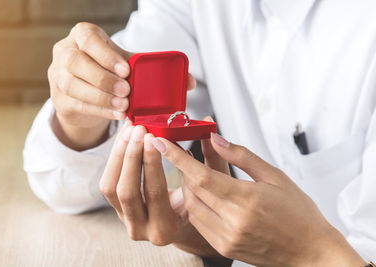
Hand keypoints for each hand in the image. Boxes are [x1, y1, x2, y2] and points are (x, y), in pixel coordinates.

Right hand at [48, 22, 196, 150]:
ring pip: (73, 85)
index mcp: (82, 36)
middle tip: (127, 92)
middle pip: (76, 63)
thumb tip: (190, 81)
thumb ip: (151, 68)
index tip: (126, 70)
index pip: (88, 39)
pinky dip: (99, 111)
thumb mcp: (125, 64)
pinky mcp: (60, 100)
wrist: (85, 93)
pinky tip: (116, 114)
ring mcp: (57, 77)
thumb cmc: (108, 72)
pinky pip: (77, 105)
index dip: (105, 55)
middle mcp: (65, 53)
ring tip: (123, 106)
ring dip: (101, 98)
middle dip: (103, 79)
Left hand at [99, 121, 230, 265]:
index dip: (152, 164)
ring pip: (110, 187)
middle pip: (127, 192)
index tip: (155, 138)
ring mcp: (125, 221)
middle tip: (140, 130)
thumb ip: (211, 158)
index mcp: (165, 230)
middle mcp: (141, 230)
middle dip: (132, 156)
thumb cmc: (197, 206)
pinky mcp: (116, 209)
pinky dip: (114, 157)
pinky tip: (125, 138)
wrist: (180, 225)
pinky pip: (108, 183)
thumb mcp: (207, 187)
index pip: (155, 194)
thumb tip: (207, 124)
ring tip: (131, 130)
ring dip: (119, 154)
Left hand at [151, 133, 365, 266]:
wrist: (310, 251)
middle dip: (183, 168)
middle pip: (193, 189)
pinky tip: (204, 194)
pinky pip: (198, 221)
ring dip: (188, 186)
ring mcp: (226, 238)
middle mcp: (233, 222)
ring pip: (192, 206)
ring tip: (196, 172)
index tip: (161, 142)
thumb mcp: (275, 176)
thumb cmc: (298, 213)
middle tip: (183, 153)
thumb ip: (241, 156)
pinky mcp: (223, 248)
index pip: (201, 176)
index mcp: (247, 200)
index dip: (178, 158)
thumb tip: (214, 139)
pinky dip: (195, 204)